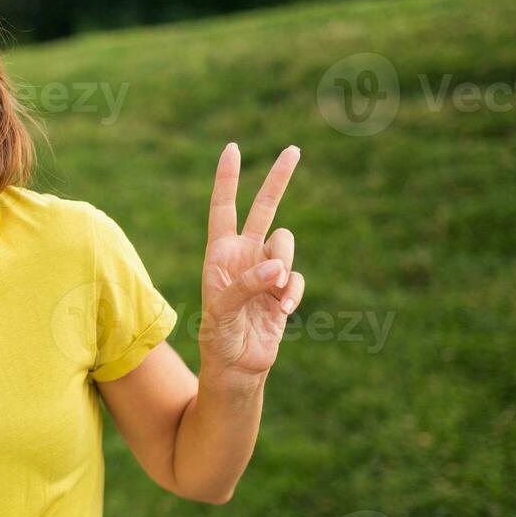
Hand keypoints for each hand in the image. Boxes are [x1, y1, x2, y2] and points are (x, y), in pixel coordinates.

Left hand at [198, 143, 306, 385]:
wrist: (237, 367)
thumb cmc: (218, 338)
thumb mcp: (222, 310)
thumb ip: (246, 285)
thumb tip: (278, 268)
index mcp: (219, 253)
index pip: (223, 208)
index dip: (227, 179)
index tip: (232, 149)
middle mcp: (244, 255)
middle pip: (263, 208)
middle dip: (278, 179)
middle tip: (293, 149)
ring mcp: (266, 271)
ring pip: (285, 244)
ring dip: (282, 267)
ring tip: (272, 295)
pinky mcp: (284, 289)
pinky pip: (297, 278)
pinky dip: (293, 292)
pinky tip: (283, 311)